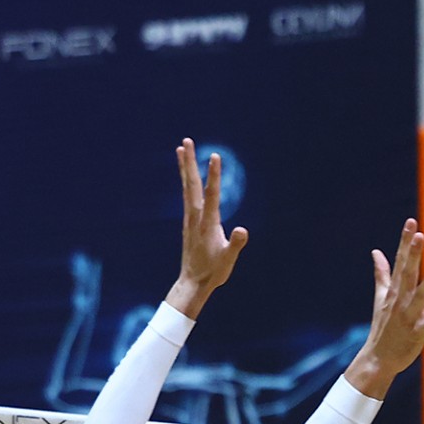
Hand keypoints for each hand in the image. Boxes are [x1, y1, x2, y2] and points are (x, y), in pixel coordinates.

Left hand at [166, 138, 248, 317]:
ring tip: (181, 150)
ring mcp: (190, 218)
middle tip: (186, 141)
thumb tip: (243, 230)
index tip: (215, 156)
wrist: (193, 282)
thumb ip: (235, 244)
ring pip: (186, 187)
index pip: (212, 194)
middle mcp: (195, 216)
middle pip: (192, 184)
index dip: (214, 175)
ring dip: (184, 167)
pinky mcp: (188, 222)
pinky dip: (186, 182)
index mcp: (207, 222)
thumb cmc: (213, 271)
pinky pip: (186, 196)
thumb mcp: (228, 259)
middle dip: (190, 162)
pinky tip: (186, 177)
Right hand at [345, 219, 423, 398]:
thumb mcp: (381, 297)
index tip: (411, 222)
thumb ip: (382, 274)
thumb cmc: (382, 326)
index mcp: (393, 291)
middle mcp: (400, 301)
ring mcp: (408, 317)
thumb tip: (376, 251)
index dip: (404, 242)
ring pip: (420, 296)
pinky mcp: (417, 333)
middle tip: (419, 234)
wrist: (378, 358)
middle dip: (413, 254)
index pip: (399, 261)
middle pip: (407, 273)